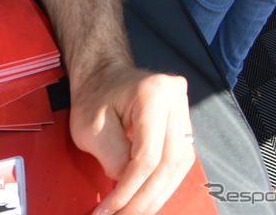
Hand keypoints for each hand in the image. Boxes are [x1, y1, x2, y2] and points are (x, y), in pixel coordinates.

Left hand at [67, 65, 192, 214]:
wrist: (103, 74)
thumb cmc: (94, 94)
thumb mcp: (90, 126)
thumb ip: (113, 157)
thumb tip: (128, 184)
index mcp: (154, 93)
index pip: (148, 155)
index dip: (131, 189)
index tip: (112, 208)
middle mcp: (176, 101)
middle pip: (169, 164)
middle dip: (146, 198)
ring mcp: (184, 113)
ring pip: (178, 167)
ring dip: (157, 194)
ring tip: (135, 211)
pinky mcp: (183, 126)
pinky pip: (177, 162)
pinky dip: (162, 183)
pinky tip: (147, 197)